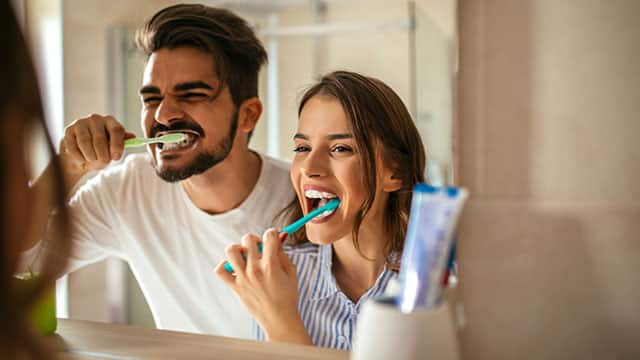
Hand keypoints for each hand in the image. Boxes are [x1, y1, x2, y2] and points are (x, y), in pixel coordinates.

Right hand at [60, 114, 134, 176]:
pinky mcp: (68, 130)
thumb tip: (132, 137)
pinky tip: (82, 160)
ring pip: (85, 142)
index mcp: (111, 121)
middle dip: (102, 154)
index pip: (116, 130)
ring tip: (92, 160)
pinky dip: (78, 157)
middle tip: (104, 162)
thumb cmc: (101, 151)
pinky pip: (73, 146)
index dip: (117, 145)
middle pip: (100, 138)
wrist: (80, 155)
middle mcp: (96, 119)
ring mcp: (81, 123)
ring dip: (90, 156)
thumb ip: (122, 143)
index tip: (116, 157)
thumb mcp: (114, 148)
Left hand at [215, 229, 310, 344]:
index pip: (269, 236)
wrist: (279, 319)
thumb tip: (278, 237)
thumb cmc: (288, 296)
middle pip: (248, 239)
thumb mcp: (291, 271)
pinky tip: (234, 267)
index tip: (273, 237)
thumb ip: (283, 253)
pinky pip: (220, 270)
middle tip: (259, 248)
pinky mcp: (235, 287)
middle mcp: (255, 269)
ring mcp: (243, 278)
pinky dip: (225, 265)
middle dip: (255, 239)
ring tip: (245, 256)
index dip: (272, 233)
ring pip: (231, 250)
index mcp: (271, 264)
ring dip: (238, 248)